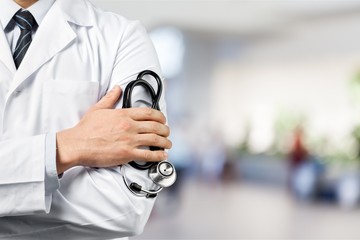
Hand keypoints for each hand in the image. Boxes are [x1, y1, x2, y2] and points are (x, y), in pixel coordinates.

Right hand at [56, 85, 171, 173]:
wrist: (77, 144)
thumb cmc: (86, 129)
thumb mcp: (98, 109)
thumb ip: (110, 98)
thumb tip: (117, 88)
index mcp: (123, 115)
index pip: (148, 112)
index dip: (160, 116)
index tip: (163, 120)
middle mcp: (129, 126)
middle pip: (155, 126)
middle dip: (165, 130)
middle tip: (167, 133)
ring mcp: (129, 140)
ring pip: (155, 140)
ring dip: (165, 142)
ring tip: (168, 144)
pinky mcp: (127, 154)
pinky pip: (148, 155)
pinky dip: (158, 155)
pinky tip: (162, 155)